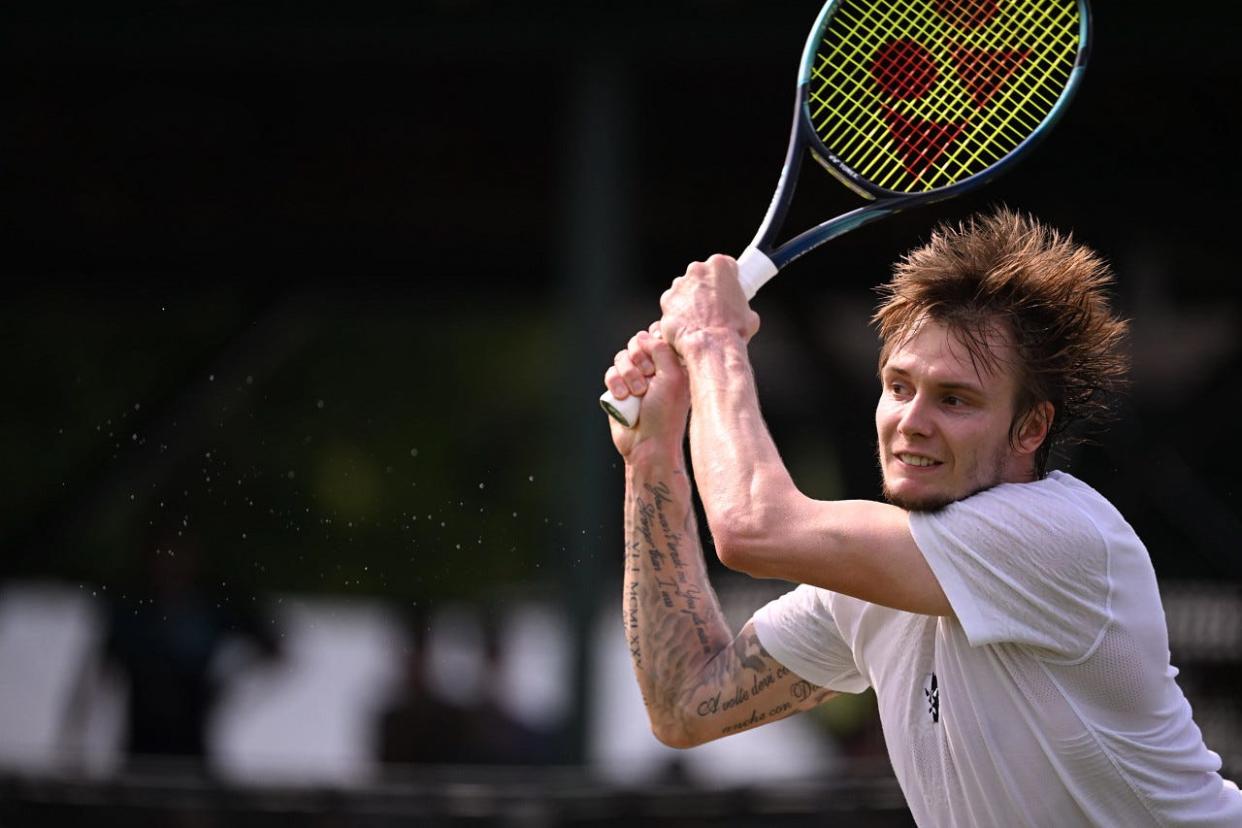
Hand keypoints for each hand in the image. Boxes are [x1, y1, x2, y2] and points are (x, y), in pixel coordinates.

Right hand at [604, 323, 690, 460]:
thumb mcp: (672, 377)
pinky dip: (615, 383)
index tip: (657, 357)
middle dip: (639, 359)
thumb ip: (662, 349)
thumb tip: (644, 336)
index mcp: (673, 364)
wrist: (647, 445)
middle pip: (637, 342)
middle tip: (648, 377)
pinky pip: (610, 372)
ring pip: (622, 357)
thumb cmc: (665, 415)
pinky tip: (623, 397)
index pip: (658, 335)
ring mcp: (635, 378)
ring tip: (637, 393)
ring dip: (628, 373)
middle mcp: (654, 369)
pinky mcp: (618, 389)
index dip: (653, 341)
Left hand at [659, 255, 759, 353]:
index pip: (725, 265)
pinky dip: (679, 315)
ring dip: (691, 303)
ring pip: (685, 291)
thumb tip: (743, 315)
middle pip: (702, 277)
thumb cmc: (732, 331)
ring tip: (701, 322)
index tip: (727, 288)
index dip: (727, 279)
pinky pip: (673, 306)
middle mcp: (697, 270)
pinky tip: (688, 327)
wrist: (712, 346)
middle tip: (714, 309)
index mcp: (719, 266)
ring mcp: (679, 285)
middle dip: (706, 290)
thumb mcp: (750, 316)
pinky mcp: (666, 300)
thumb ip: (742, 307)